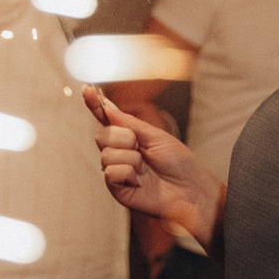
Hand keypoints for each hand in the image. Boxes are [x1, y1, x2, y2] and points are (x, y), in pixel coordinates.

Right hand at [85, 85, 222, 242]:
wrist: (191, 188)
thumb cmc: (179, 163)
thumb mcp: (156, 136)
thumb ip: (129, 123)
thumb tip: (108, 107)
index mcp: (130, 137)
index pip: (107, 119)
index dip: (96, 105)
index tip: (87, 90)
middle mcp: (120, 152)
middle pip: (101, 135)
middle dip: (123, 137)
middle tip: (141, 148)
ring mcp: (117, 170)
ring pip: (107, 154)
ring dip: (131, 159)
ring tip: (145, 169)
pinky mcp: (117, 188)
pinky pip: (111, 172)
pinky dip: (128, 173)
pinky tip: (140, 181)